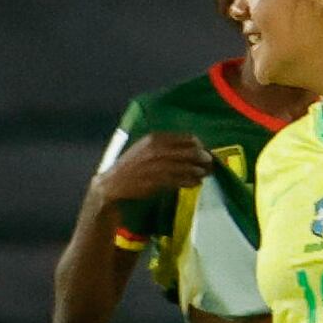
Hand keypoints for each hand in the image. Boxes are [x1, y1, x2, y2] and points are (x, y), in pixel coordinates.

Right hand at [93, 131, 213, 207]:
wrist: (112, 184)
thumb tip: (190, 147)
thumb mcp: (144, 148)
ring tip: (205, 174)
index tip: (203, 151)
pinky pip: (181, 180)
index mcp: (155, 138)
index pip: (187, 138)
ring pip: (188, 167)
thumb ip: (164, 145)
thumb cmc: (130, 165)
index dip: (199, 145)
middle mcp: (158, 150)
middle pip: (191, 152)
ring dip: (200, 171)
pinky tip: (196, 183)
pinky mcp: (158, 181)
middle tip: (210, 164)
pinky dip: (192, 182)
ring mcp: (158, 166)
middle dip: (204, 158)